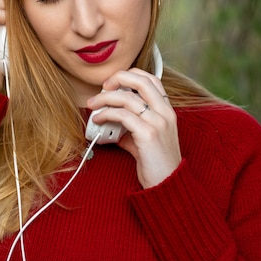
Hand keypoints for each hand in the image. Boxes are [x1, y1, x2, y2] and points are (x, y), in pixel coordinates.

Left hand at [86, 68, 179, 187]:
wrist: (167, 185)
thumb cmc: (156, 163)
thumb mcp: (146, 138)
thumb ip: (131, 125)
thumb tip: (110, 118)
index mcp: (167, 110)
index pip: (151, 79)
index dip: (130, 75)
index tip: (113, 83)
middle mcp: (165, 113)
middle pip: (141, 81)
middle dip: (117, 79)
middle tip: (103, 88)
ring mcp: (158, 123)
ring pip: (127, 97)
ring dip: (104, 99)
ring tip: (93, 106)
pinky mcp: (148, 135)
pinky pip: (122, 116)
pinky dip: (106, 114)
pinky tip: (98, 120)